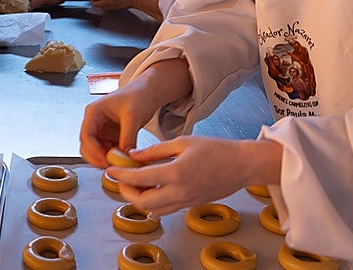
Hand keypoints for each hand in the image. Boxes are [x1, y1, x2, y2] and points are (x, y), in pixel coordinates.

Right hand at [79, 59, 192, 167]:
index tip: (106, 160)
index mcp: (94, 112)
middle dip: (97, 158)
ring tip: (121, 165)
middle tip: (112, 167)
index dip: (94, 150)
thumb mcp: (132, 115)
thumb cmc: (138, 95)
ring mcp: (102, 131)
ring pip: (97, 152)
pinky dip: (115, 159)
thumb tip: (125, 156)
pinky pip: (109, 152)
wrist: (148, 93)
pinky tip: (125, 161)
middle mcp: (95, 123)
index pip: (86, 135)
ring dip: (106, 160)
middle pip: (87, 147)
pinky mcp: (111, 138)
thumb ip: (128, 136)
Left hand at [108, 137, 282, 214]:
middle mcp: (179, 192)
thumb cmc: (216, 149)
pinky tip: (152, 186)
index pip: (139, 179)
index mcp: (176, 173)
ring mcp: (185, 202)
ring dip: (139, 199)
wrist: (242, 165)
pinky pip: (165, 209)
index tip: (110, 170)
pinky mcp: (190, 206)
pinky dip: (153, 201)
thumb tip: (132, 156)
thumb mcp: (183, 142)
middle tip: (120, 179)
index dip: (120, 176)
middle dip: (126, 192)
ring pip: (153, 210)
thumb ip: (155, 151)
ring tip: (134, 182)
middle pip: (142, 203)